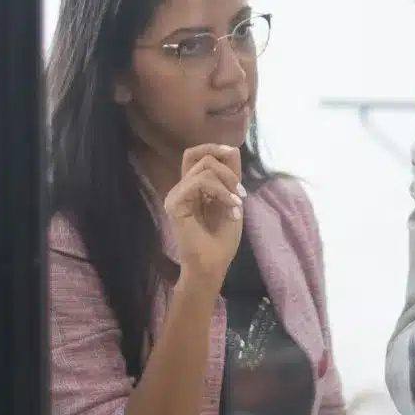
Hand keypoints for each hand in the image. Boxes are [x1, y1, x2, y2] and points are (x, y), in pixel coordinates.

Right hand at [164, 144, 244, 284]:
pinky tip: (232, 208)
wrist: (212, 266)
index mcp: (193, 187)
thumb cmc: (222, 240)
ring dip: (228, 183)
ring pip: (204, 167)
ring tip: (237, 204)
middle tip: (240, 194)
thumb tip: (231, 148)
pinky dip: (221, 191)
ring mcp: (176, 195)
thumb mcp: (232, 200)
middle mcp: (182, 188)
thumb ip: (230, 176)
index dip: (215, 150)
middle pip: (201, 157)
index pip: (196, 154)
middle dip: (228, 170)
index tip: (233, 159)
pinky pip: (199, 182)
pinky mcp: (174, 204)